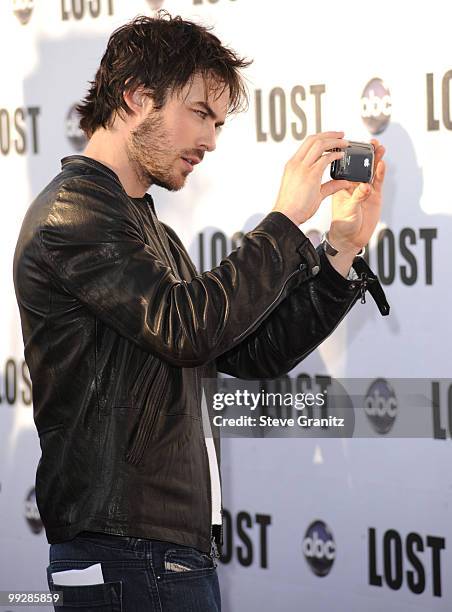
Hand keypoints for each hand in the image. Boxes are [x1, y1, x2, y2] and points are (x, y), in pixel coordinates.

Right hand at [272, 131, 353, 225]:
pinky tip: (341, 156)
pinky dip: (335, 155)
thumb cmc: (294, 208)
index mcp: (292, 165)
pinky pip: (325, 159)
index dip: (322, 137)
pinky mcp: (310, 175)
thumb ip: (329, 186)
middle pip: (313, 139)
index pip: (307, 143)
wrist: (286, 217)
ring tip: (345, 143)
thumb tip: (343, 182)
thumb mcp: (313, 193)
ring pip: (319, 144)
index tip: (333, 137)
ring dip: (334, 141)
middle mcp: (296, 163)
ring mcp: (302, 168)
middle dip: (330, 134)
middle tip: (342, 135)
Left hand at [328, 139, 385, 253]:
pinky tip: (383, 164)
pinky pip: (379, 182)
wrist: (350, 238)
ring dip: (376, 159)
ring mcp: (365, 189)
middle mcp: (354, 185)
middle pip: (361, 165)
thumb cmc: (342, 224)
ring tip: (380, 148)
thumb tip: (366, 187)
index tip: (354, 145)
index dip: (351, 155)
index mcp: (342, 185)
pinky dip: (381, 173)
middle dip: (366, 154)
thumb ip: (357, 197)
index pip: (347, 166)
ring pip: (372, 171)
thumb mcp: (348, 209)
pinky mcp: (375, 196)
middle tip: (371, 143)